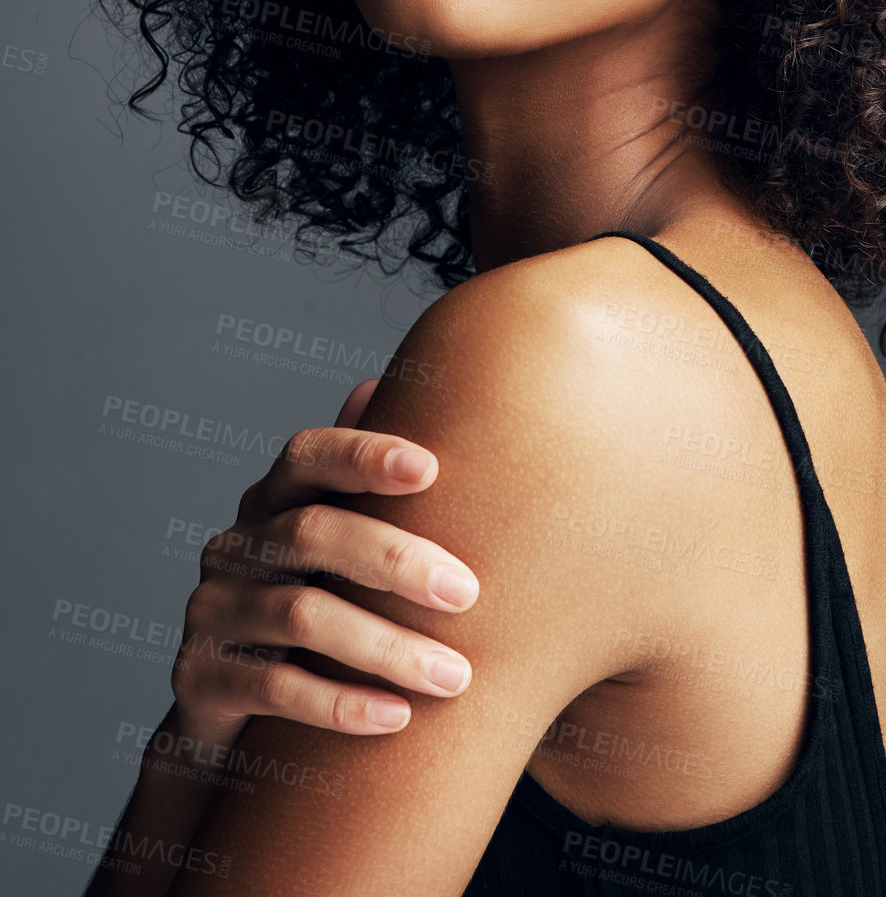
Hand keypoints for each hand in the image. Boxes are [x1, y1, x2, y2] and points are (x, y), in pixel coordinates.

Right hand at [170, 379, 477, 752]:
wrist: (231, 711)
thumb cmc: (311, 602)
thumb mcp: (333, 543)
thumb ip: (356, 478)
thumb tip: (382, 383)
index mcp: (272, 499)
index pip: (308, 455)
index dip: (364, 454)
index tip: (432, 466)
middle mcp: (235, 544)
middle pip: (312, 532)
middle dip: (396, 560)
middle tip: (468, 592)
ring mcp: (210, 610)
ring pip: (301, 615)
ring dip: (386, 646)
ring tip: (455, 675)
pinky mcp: (201, 678)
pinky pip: (275, 688)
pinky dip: (341, 702)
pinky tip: (398, 717)